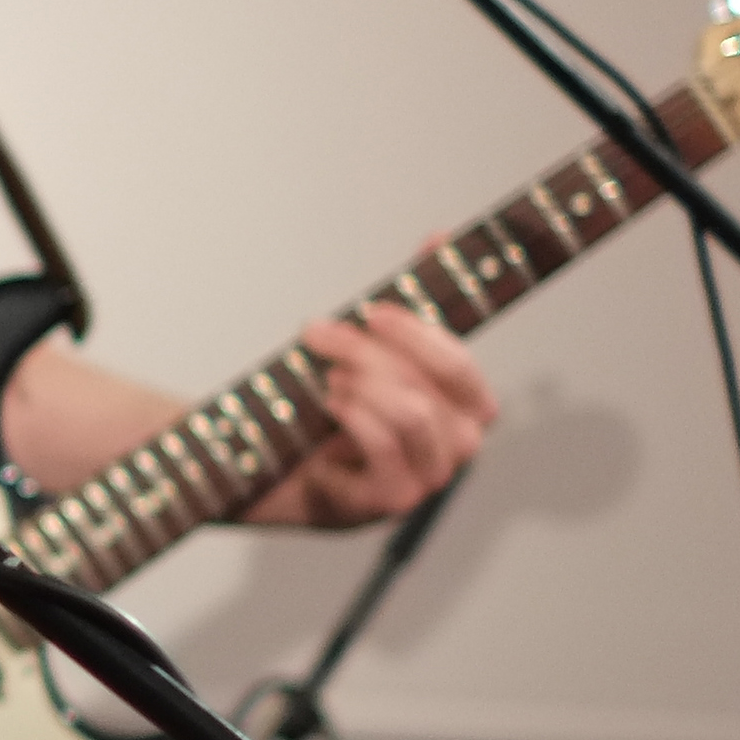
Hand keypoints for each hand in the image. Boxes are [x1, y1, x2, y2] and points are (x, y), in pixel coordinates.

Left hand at [252, 302, 495, 525]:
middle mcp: (456, 449)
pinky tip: (329, 405)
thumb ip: (409, 303)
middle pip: (430, 385)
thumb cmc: (330, 412)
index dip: (419, 334)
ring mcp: (427, 480)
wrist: (275, 474)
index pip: (459, 368)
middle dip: (371, 351)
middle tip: (318, 334)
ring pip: (413, 413)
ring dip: (363, 383)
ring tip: (327, 377)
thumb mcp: (370, 354)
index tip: (372, 311)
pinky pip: (386, 448)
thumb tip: (439, 236)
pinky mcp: (391, 502)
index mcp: (463, 411)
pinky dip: (355, 417)